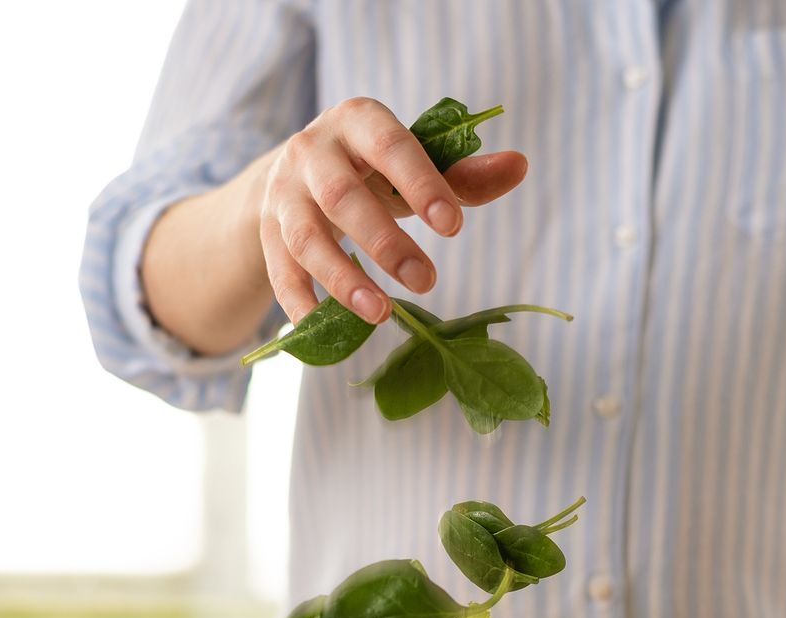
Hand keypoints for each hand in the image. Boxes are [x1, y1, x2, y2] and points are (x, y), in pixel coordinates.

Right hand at [255, 96, 527, 323]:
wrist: (297, 173)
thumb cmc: (372, 170)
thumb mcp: (412, 165)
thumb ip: (462, 173)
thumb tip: (519, 166)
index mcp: (357, 121)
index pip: (391, 147)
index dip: (421, 185)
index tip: (453, 227)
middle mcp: (312, 151)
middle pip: (342, 197)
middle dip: (384, 243)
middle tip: (427, 282)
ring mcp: (283, 193)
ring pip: (305, 238)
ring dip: (343, 280)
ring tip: (381, 315)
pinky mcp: (266, 233)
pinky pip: (279, 271)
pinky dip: (299, 302)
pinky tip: (322, 328)